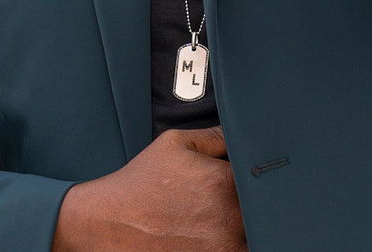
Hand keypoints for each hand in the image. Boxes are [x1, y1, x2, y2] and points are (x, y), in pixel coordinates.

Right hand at [52, 125, 245, 251]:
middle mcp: (228, 218)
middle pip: (263, 210)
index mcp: (223, 182)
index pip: (263, 178)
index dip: (260, 178)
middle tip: (232, 200)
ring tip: (220, 217)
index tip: (250, 181)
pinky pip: (238, 250)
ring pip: (256, 235)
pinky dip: (232, 242)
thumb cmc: (140, 183)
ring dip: (247, 227)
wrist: (107, 223)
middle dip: (255, 203)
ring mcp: (222, 247)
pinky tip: (211, 233)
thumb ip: (215, 136)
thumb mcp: (175, 144)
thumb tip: (241, 132)